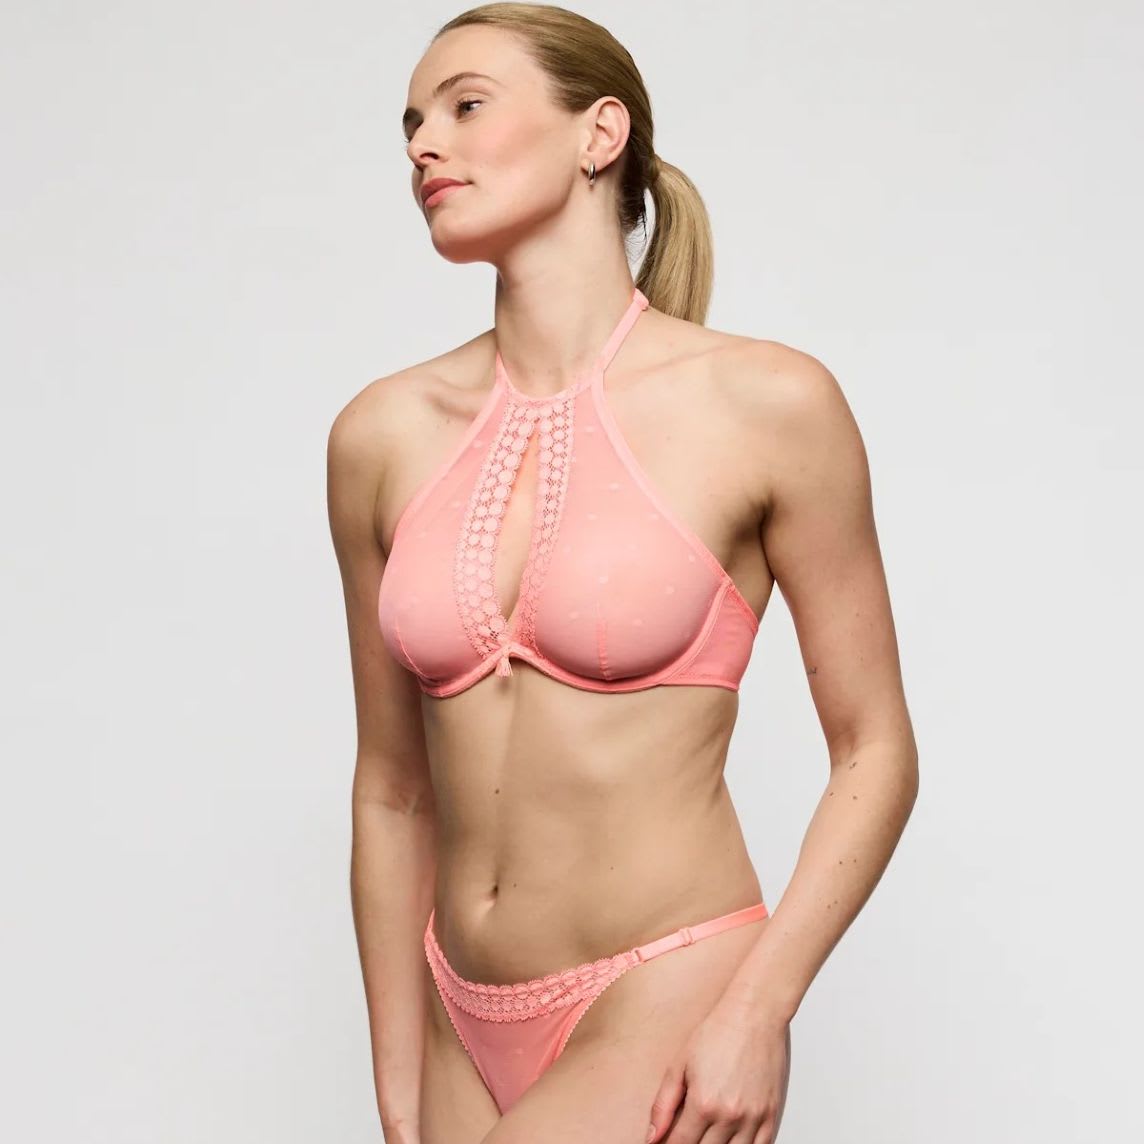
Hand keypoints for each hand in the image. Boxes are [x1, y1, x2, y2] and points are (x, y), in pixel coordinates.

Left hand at [646, 1000, 790, 1143]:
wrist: (754, 1014)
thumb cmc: (717, 1033)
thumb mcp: (679, 1064)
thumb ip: (663, 1104)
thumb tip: (652, 1137)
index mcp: (703, 1104)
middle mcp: (729, 1116)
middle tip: (686, 1134)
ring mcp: (753, 1118)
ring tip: (706, 1136)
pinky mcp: (771, 1115)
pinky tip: (730, 1140)